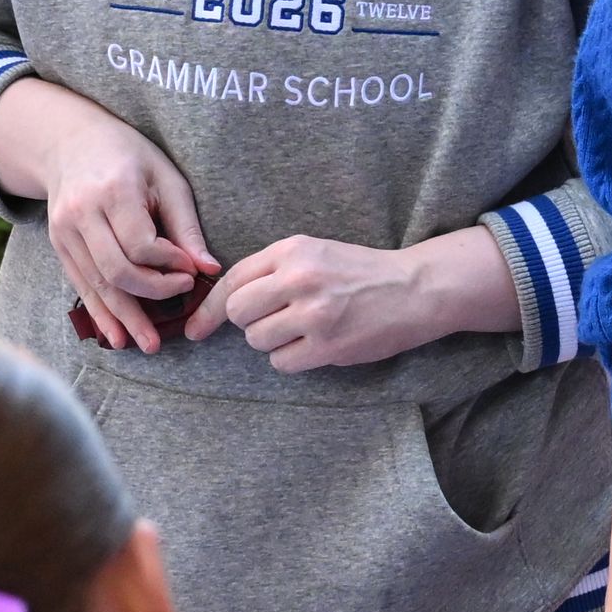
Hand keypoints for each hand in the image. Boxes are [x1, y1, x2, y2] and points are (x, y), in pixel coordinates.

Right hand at [0, 79, 214, 354]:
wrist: (70, 142)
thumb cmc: (130, 156)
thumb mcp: (166, 177)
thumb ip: (185, 224)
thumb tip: (209, 268)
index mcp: (114, 191)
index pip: (141, 243)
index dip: (169, 264)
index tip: (192, 272)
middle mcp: (83, 214)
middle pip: (116, 269)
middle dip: (149, 296)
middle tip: (179, 308)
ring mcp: (64, 233)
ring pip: (96, 284)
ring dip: (122, 317)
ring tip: (146, 345)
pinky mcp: (58, 246)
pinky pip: (81, 285)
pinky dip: (99, 312)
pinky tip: (115, 335)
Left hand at [183, 224, 515, 370]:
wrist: (415, 288)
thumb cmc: (361, 272)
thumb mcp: (316, 252)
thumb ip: (272, 271)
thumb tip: (216, 305)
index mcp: (294, 250)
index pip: (232, 280)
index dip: (207, 308)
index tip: (196, 328)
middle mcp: (300, 278)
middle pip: (238, 312)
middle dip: (249, 321)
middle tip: (276, 319)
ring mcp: (315, 314)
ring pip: (258, 340)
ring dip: (274, 340)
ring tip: (305, 328)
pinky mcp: (328, 345)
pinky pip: (282, 361)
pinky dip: (294, 357)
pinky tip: (318, 342)